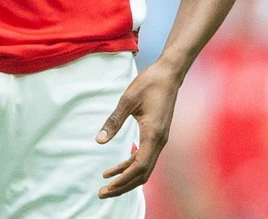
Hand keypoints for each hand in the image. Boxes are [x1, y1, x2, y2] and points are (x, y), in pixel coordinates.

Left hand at [96, 60, 180, 198]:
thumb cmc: (149, 83)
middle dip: (123, 185)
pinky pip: (145, 157)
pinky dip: (131, 165)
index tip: (107, 187)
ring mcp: (159, 140)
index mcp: (153, 134)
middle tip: (102, 193)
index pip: (139, 166)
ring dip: (126, 177)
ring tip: (106, 182)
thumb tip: (99, 141)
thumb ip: (114, 121)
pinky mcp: (157, 135)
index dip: (123, 180)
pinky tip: (117, 167)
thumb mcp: (127, 100)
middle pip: (142, 173)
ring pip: (144, 168)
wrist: (169, 74)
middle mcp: (159, 141)